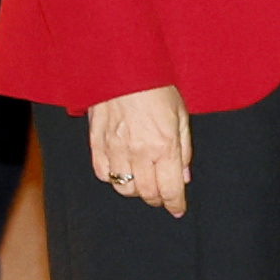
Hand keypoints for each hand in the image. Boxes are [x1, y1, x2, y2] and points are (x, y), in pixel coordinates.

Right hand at [88, 84, 191, 217]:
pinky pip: (102, 173)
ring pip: (123, 187)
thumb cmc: (157, 88)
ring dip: (136, 190)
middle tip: (163, 197)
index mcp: (164, 145)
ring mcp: (115, 148)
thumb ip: (184, 149)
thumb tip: (183, 177)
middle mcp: (139, 151)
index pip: (170, 188)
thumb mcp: (181, 116)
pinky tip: (122, 170)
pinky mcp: (95, 143)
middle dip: (157, 199)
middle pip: (146, 193)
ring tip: (144, 181)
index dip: (175, 203)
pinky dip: (113, 178)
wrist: (123, 69)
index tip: (178, 209)